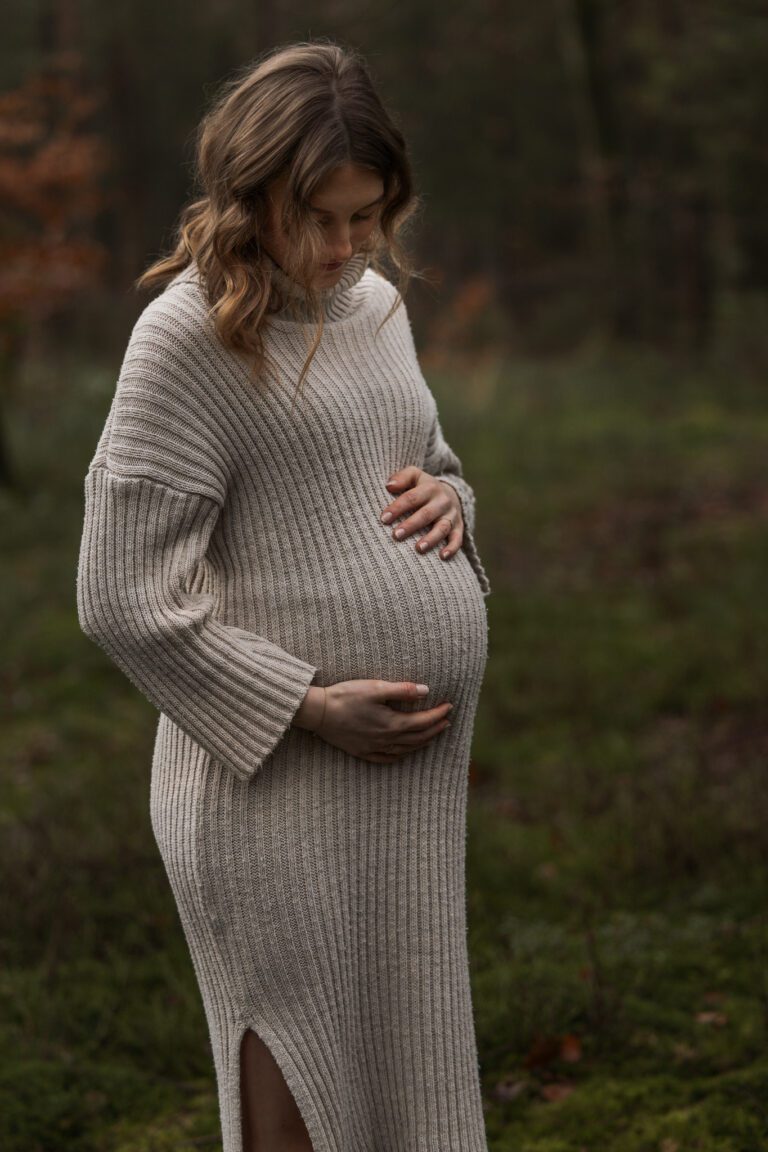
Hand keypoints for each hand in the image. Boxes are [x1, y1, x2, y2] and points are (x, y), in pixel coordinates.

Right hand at [293, 680, 452, 763]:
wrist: (319, 713)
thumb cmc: (346, 697)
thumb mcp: (376, 688)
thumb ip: (402, 690)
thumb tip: (426, 690)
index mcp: (392, 723)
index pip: (423, 721)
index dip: (438, 714)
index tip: (449, 706)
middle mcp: (386, 740)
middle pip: (418, 737)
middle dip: (435, 729)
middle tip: (447, 721)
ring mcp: (374, 748)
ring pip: (406, 749)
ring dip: (423, 743)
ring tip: (433, 736)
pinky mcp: (362, 752)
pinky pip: (388, 759)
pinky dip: (402, 755)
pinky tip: (405, 752)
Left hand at [380, 466, 463, 559]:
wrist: (451, 493)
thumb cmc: (423, 488)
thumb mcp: (415, 476)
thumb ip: (402, 477)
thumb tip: (389, 486)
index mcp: (430, 487)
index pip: (411, 497)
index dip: (397, 508)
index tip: (384, 519)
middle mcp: (442, 501)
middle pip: (426, 514)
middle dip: (411, 525)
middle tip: (396, 535)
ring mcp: (451, 515)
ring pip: (442, 528)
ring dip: (431, 538)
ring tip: (419, 548)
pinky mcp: (458, 527)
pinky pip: (457, 539)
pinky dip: (452, 548)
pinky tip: (442, 557)